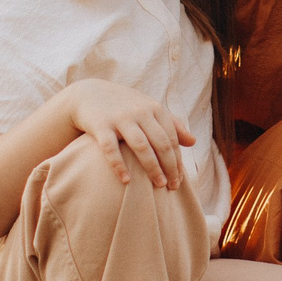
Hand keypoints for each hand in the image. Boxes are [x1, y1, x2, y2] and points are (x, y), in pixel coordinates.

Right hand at [65, 80, 195, 189]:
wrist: (88, 94)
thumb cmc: (125, 106)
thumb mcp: (149, 109)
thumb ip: (171, 124)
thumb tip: (193, 142)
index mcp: (154, 108)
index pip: (172, 138)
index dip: (178, 160)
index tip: (180, 179)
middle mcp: (140, 112)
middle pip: (161, 143)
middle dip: (170, 166)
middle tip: (173, 186)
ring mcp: (120, 118)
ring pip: (141, 146)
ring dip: (152, 167)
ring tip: (158, 185)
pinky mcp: (100, 125)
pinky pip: (111, 148)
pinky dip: (119, 165)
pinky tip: (126, 181)